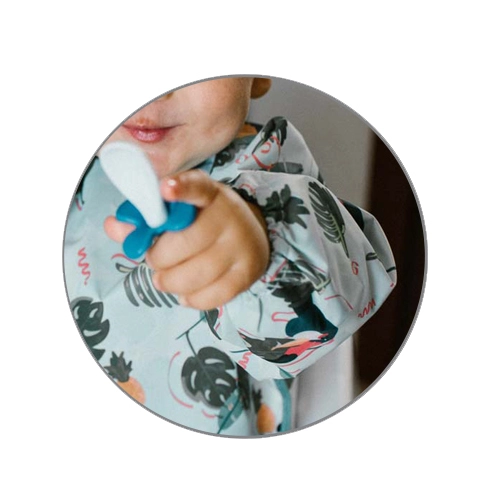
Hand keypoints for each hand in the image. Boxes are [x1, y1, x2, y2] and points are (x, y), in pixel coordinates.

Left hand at [104, 170, 269, 309]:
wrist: (252, 238)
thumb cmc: (206, 223)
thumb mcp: (182, 212)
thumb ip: (146, 219)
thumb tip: (113, 226)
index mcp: (210, 195)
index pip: (198, 187)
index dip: (181, 189)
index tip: (164, 189)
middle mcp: (229, 218)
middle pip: (185, 243)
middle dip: (159, 258)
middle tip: (154, 259)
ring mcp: (240, 247)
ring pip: (195, 275)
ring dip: (170, 282)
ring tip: (164, 279)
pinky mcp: (246, 274)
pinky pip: (210, 296)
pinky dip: (190, 299)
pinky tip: (185, 292)